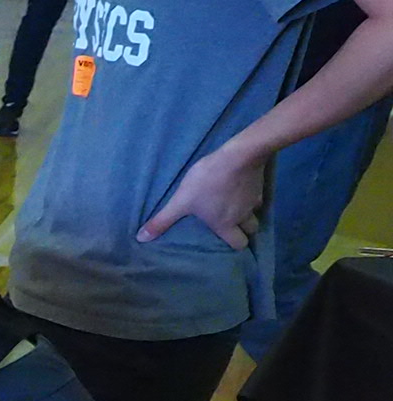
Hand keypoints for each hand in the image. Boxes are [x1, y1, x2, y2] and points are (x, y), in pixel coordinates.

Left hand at [141, 144, 265, 249]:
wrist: (238, 155)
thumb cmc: (207, 181)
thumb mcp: (180, 201)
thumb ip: (163, 220)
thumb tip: (141, 239)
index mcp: (226, 224)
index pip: (239, 244)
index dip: (235, 244)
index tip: (228, 242)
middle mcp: (244, 215)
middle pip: (251, 230)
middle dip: (244, 230)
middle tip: (233, 225)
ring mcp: (255, 199)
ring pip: (255, 212)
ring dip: (247, 212)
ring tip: (236, 207)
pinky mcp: (260, 183)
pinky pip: (257, 194)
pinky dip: (250, 195)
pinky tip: (240, 188)